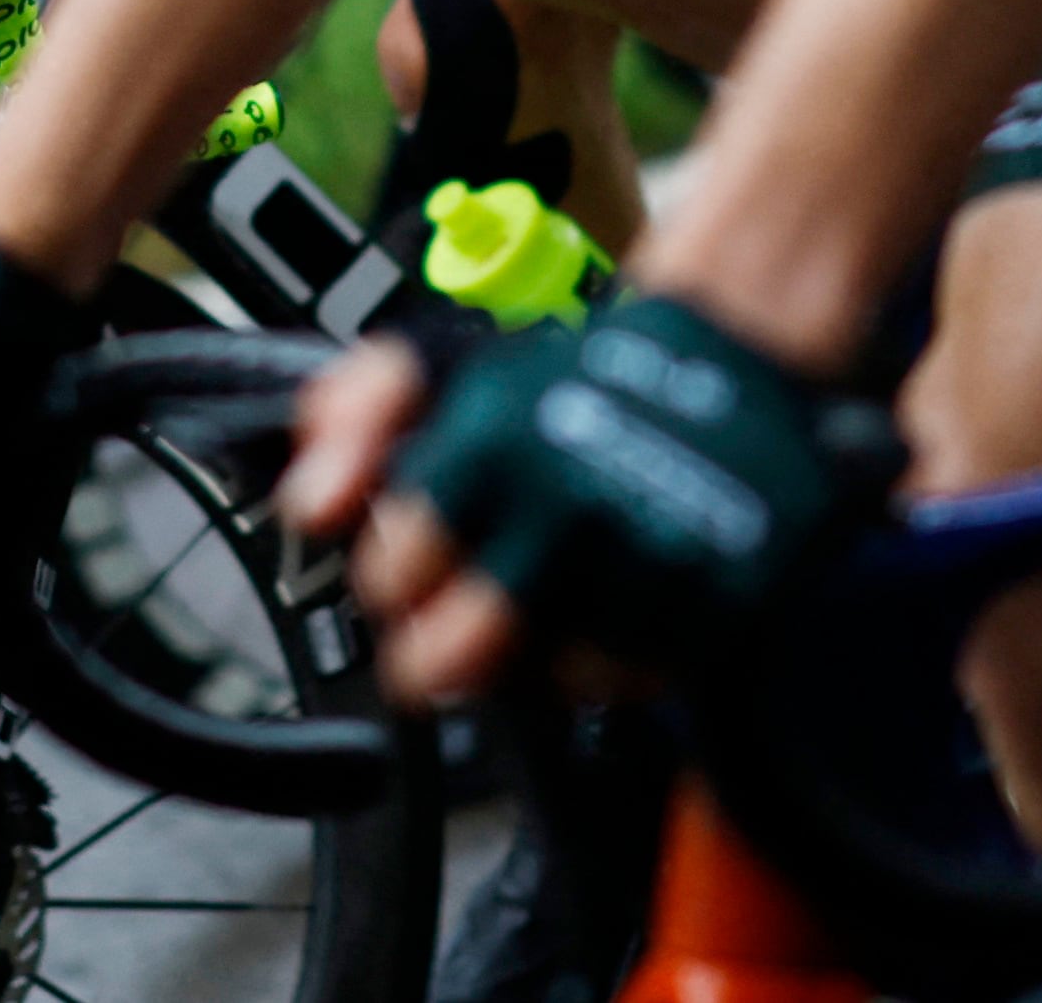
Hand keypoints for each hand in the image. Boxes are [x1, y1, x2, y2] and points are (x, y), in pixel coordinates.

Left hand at [309, 295, 898, 702]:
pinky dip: (604, 657)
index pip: (388, 578)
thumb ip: (354, 414)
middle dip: (433, 646)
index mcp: (490, 449)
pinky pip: (620, 683)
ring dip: (523, 654)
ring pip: (529, 684)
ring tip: (538, 599)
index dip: (390, 575)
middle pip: (443, 661)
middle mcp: (563, 514)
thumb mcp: (445, 357)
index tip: (413, 559)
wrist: (728, 358)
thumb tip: (313, 504)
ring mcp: (635, 570)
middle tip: (453, 616)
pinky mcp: (701, 609)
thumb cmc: (573, 374)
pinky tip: (600, 605)